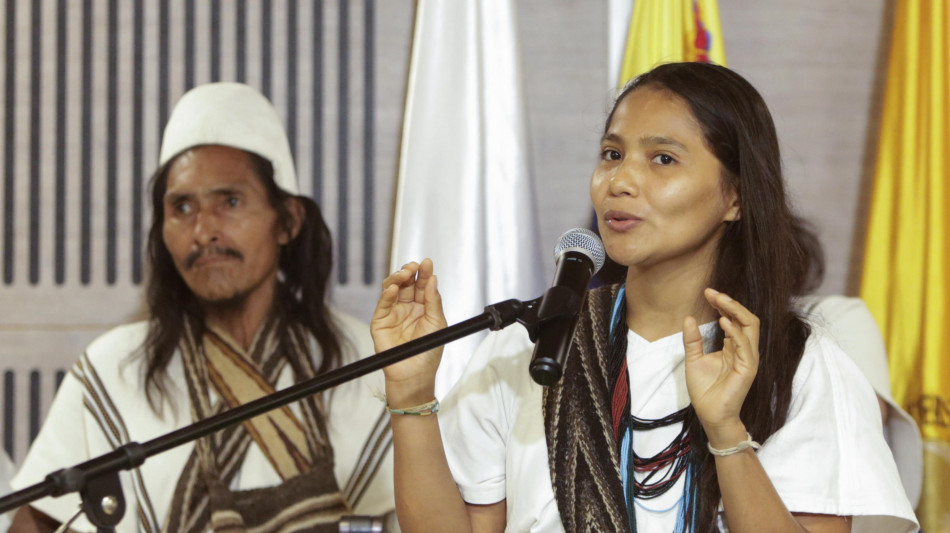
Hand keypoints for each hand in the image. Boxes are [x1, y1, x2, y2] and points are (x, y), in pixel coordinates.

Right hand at [370, 259, 447, 396]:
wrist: (414, 374)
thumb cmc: (429, 352)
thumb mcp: (437, 323)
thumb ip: (434, 301)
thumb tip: (433, 279)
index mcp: (423, 306)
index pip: (422, 284)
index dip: (424, 272)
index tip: (427, 262)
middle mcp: (407, 307)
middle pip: (405, 282)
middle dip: (409, 271)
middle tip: (414, 266)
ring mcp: (393, 312)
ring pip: (391, 288)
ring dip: (397, 278)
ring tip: (405, 273)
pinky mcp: (380, 321)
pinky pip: (383, 303)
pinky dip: (387, 294)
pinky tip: (393, 288)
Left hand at [682, 288, 759, 445]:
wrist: (710, 414)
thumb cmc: (705, 390)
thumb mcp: (694, 359)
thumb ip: (693, 340)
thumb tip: (688, 317)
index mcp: (732, 346)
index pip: (734, 319)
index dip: (723, 304)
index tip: (707, 293)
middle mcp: (743, 350)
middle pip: (746, 319)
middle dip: (730, 303)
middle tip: (713, 293)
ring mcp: (748, 358)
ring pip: (750, 327)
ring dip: (735, 311)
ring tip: (719, 300)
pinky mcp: (748, 368)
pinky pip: (745, 346)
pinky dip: (735, 332)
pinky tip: (723, 322)